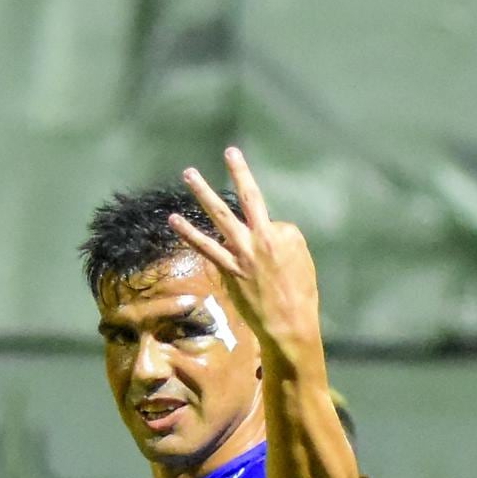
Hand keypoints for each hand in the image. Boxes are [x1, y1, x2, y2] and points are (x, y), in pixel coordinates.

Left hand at [171, 147, 324, 378]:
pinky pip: (205, 246)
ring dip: (203, 193)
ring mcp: (243, 253)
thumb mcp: (303, 264)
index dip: (273, 241)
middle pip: (250, 197)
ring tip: (189, 173)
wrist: (289, 325)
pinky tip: (173, 220)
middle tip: (229, 151)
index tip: (276, 262)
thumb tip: (263, 238)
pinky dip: (189, 232)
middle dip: (240, 172)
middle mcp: (264, 238)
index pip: (272, 222)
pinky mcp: (229, 269)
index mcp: (287, 234)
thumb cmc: (301, 297)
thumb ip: (283, 245)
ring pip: (221, 216)